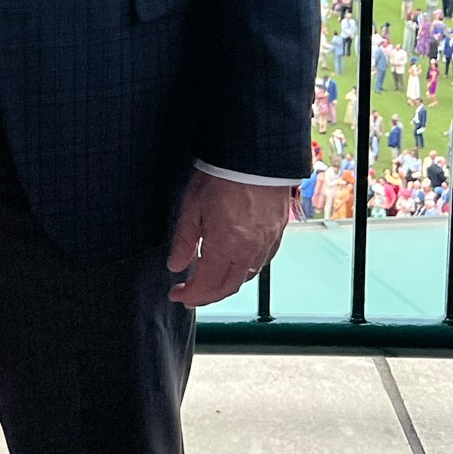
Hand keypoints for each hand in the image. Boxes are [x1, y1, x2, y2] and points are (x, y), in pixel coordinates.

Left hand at [167, 170, 291, 308]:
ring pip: (245, 277)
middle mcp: (249, 251)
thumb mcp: (192, 207)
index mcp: (226, 247)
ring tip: (208, 281)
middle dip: (206, 296)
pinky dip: (244, 270)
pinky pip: (260, 262)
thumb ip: (184, 241)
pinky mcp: (277, 234)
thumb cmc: (222, 176)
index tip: (176, 295)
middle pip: (228, 288)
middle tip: (189, 294)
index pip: (207, 285)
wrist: (255, 157)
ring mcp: (266, 244)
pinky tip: (233, 264)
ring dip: (225, 284)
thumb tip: (176, 265)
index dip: (190, 295)